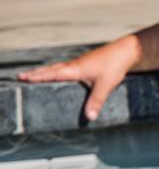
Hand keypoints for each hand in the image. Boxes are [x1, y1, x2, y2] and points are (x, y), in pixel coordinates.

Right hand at [17, 36, 138, 120]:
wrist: (126, 51)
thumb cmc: (115, 65)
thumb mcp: (105, 85)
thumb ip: (96, 101)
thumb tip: (89, 117)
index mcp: (74, 69)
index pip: (51, 74)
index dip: (37, 77)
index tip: (22, 78)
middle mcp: (74, 64)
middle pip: (51, 69)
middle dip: (36, 73)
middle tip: (21, 76)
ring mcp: (80, 63)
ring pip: (58, 67)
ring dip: (46, 71)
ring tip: (35, 75)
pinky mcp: (86, 63)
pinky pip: (66, 67)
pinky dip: (58, 70)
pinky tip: (60, 74)